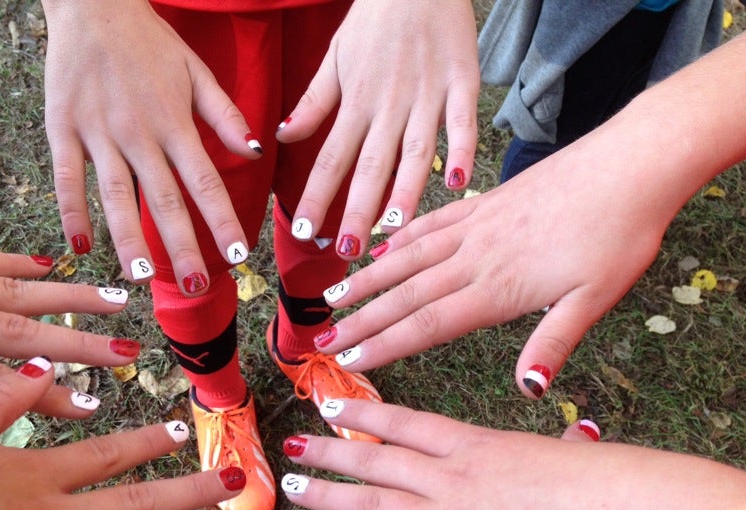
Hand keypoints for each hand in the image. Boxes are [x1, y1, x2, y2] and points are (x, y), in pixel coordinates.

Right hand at [42, 0, 256, 285]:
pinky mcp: (62, 128)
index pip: (205, 181)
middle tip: (197, 285)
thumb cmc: (150, 41)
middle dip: (182, 246)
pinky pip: (67, 177)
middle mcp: (139, 133)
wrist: (91, 3)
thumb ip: (224, 115)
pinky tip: (80, 247)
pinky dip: (72, 211)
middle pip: (164, 199)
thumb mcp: (196, 70)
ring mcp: (98, 132)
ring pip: (116, 195)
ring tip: (141, 277)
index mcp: (175, 122)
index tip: (237, 256)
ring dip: (129, 238)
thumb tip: (254, 152)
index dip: (222, 220)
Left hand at [280, 0, 479, 258]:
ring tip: (392, 227)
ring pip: (414, 150)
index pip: (331, 157)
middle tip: (347, 250)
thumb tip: (283, 138)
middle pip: (370, 164)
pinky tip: (456, 182)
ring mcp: (427, 95)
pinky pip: (462, 121)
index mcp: (356, 101)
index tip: (303, 233)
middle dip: (357, 209)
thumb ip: (314, 102)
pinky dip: (460, 150)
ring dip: (404, 190)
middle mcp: (388, 105)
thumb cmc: (375, 18)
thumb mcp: (335, 56)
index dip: (317, 196)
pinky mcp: (462, 82)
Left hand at [280, 400, 617, 509]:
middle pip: (377, 460)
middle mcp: (456, 479)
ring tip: (293, 488)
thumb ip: (559, 451)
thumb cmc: (622, 489)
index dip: (365, 416)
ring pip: (374, 504)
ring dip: (329, 494)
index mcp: (483, 445)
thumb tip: (578, 440)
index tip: (333, 408)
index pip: (408, 424)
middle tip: (292, 447)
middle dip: (331, 453)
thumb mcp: (577, 456)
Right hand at [314, 139, 668, 396]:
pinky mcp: (487, 202)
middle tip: (323, 340)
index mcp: (499, 288)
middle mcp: (476, 256)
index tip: (348, 361)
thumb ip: (554, 343)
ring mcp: (478, 225)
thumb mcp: (596, 298)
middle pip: (406, 294)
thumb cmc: (620, 235)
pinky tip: (384, 248)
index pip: (428, 324)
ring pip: (409, 257)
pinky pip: (432, 222)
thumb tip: (528, 390)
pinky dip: (403, 238)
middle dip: (361, 320)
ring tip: (335, 296)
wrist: (632, 163)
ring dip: (369, 280)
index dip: (384, 344)